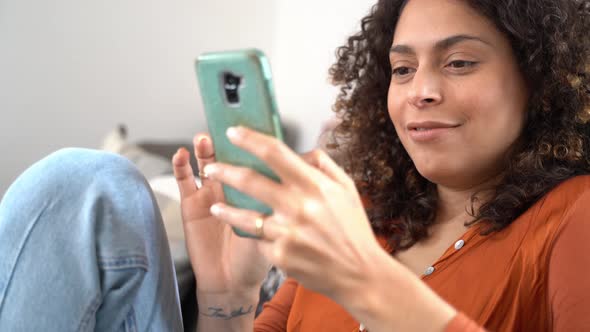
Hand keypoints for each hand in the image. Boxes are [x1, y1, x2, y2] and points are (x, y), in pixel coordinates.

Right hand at [172, 134, 271, 298]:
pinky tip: (181, 155)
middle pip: (230, 154)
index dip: (255, 142)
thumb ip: (278, 206)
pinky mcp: (191, 203)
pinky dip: (180, 165)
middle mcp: (233, 186)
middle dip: (228, 139)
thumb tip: (290, 180)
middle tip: (227, 125)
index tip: (256, 124)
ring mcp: (211, 192)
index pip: (256, 158)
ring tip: (205, 139)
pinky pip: (184, 180)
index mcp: (255, 190)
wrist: (231, 283)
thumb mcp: (274, 230)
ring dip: (205, 148)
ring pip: (206, 161)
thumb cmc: (255, 258)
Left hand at [202, 126, 383, 301]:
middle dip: (224, 170)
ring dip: (225, 208)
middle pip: (250, 180)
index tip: (233, 132)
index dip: (250, 139)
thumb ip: (322, 165)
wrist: (360, 274)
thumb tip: (299, 152)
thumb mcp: (347, 188)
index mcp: (315, 186)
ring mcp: (287, 233)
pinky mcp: (280, 255)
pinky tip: (257, 236)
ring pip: (244, 215)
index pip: (275, 153)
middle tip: (211, 166)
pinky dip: (257, 236)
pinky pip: (260, 240)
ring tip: (214, 204)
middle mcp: (299, 207)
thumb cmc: (353, 231)